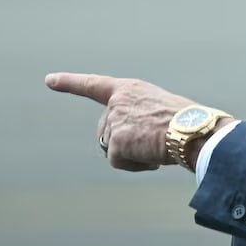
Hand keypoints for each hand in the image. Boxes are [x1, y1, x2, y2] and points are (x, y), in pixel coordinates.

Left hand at [46, 72, 204, 171]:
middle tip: (154, 142)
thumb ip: (139, 119)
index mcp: (130, 89)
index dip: (70, 82)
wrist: (195, 131)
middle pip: (107, 132)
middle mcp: (118, 101)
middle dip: (125, 143)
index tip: (49, 80)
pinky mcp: (116, 140)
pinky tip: (152, 157)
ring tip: (158, 146)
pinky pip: (118, 162)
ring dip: (133, 155)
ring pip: (113, 149)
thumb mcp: (161, 112)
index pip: (94, 85)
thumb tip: (125, 148)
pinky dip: (135, 165)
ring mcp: (115, 120)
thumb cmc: (189, 124)